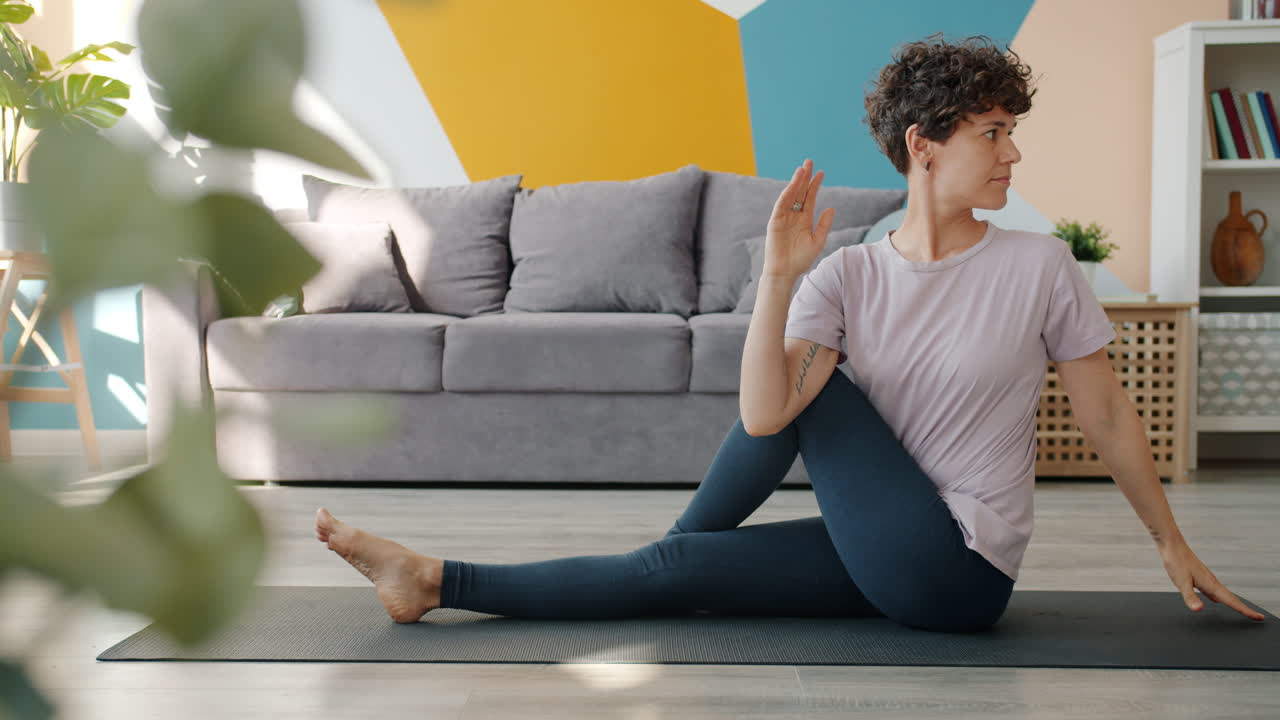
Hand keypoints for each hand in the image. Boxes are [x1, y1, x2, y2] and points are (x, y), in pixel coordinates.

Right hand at [763, 158, 835, 278]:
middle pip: (799, 192)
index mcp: (804, 220)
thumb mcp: (818, 241)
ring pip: (790, 195)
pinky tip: (793, 184)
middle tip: (810, 161)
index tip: (822, 173)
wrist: (785, 272)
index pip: (810, 198)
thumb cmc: (801, 260)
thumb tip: (831, 207)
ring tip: (803, 168)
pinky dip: (787, 193)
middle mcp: (794, 216)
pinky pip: (781, 204)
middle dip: (805, 177)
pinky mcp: (775, 221)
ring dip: (796, 181)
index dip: (815, 185)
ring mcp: (783, 217)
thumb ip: (824, 225)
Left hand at [1159, 540, 1264, 620]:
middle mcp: (1211, 582)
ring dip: (1233, 603)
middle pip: (1231, 598)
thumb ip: (1190, 597)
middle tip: (1256, 617)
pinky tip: (1215, 599)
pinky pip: (1214, 590)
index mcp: (1211, 585)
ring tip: (1240, 610)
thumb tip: (1199, 609)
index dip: (1245, 610)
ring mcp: (1206, 579)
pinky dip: (1220, 597)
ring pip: (1223, 594)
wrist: (1172, 545)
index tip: (1258, 617)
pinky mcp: (1200, 577)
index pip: (1231, 601)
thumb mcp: (1181, 582)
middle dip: (1244, 608)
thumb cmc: (1177, 562)